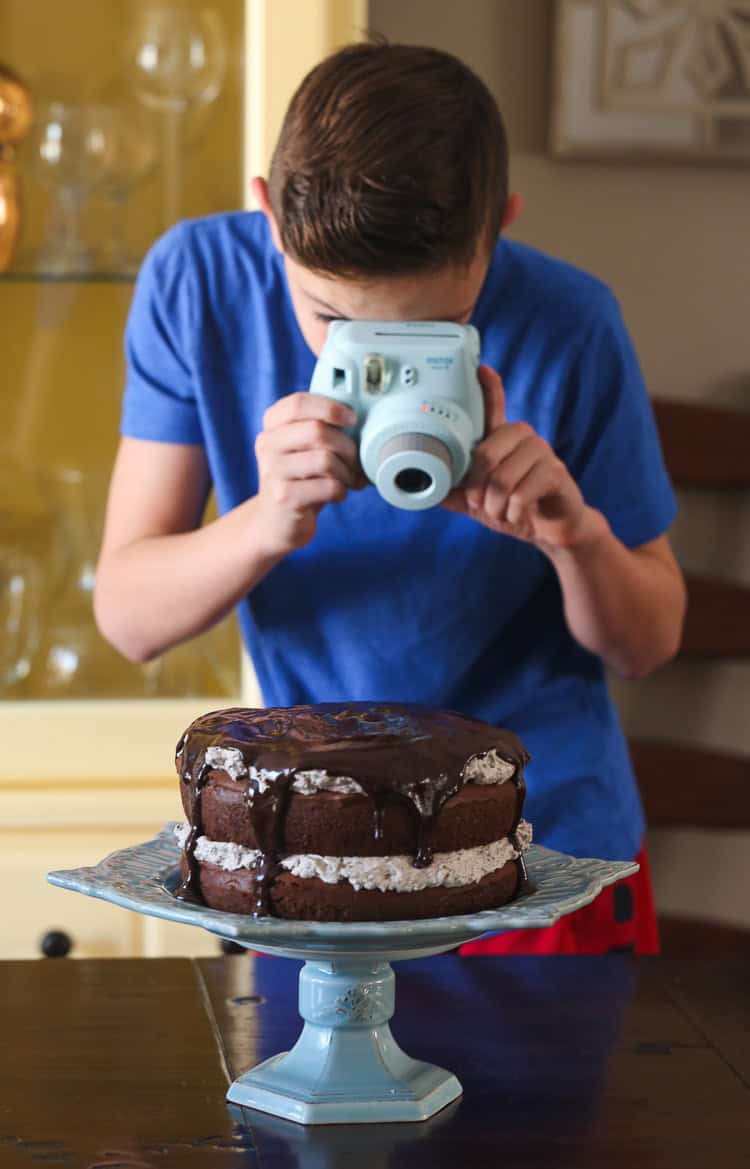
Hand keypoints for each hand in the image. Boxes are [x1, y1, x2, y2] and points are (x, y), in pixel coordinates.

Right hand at [254, 392, 365, 553]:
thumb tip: (363, 423)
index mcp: (272, 425)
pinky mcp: (284, 497)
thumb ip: (320, 430)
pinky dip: (341, 491)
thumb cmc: (299, 480)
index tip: (352, 419)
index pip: (298, 403)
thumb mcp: (302, 449)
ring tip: (350, 480)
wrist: (276, 522)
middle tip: (356, 460)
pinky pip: (327, 486)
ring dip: (347, 472)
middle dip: (347, 446)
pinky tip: (337, 495)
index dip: (330, 408)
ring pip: (325, 460)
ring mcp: (273, 471)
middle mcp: (267, 444)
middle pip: (317, 431)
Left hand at [443, 365, 593, 550]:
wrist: (550, 530)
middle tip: (482, 504)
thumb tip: (426, 489)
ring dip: (495, 507)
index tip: (482, 369)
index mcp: (502, 440)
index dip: (489, 388)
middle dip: (477, 490)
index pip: (495, 407)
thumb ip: (456, 494)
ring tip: (502, 512)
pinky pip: (520, 494)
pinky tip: (519, 514)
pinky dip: (513, 513)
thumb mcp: (479, 503)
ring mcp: (542, 452)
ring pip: (502, 480)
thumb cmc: (515, 509)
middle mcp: (523, 438)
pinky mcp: (556, 473)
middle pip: (485, 455)